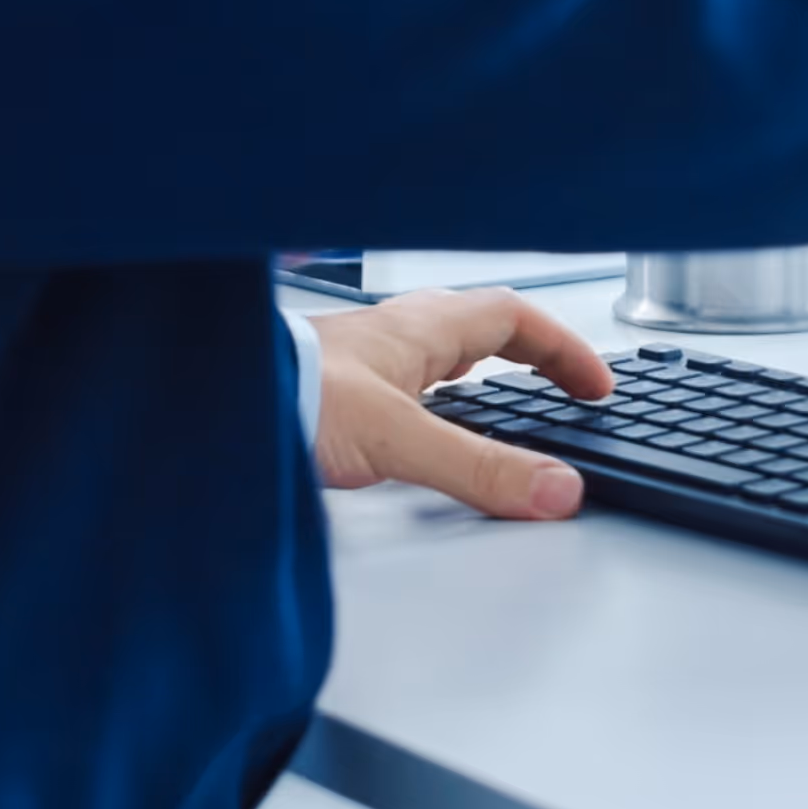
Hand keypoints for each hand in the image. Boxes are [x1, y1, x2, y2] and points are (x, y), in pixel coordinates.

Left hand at [308, 290, 612, 516]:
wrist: (213, 404)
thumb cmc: (287, 395)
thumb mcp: (400, 442)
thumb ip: (478, 469)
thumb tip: (554, 490)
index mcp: (422, 328)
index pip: (516, 318)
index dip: (563, 349)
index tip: (595, 384)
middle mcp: (394, 334)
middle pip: (482, 329)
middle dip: (531, 356)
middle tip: (563, 389)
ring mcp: (362, 358)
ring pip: (440, 353)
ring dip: (481, 373)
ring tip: (505, 406)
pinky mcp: (335, 389)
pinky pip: (404, 383)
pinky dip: (434, 400)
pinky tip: (425, 431)